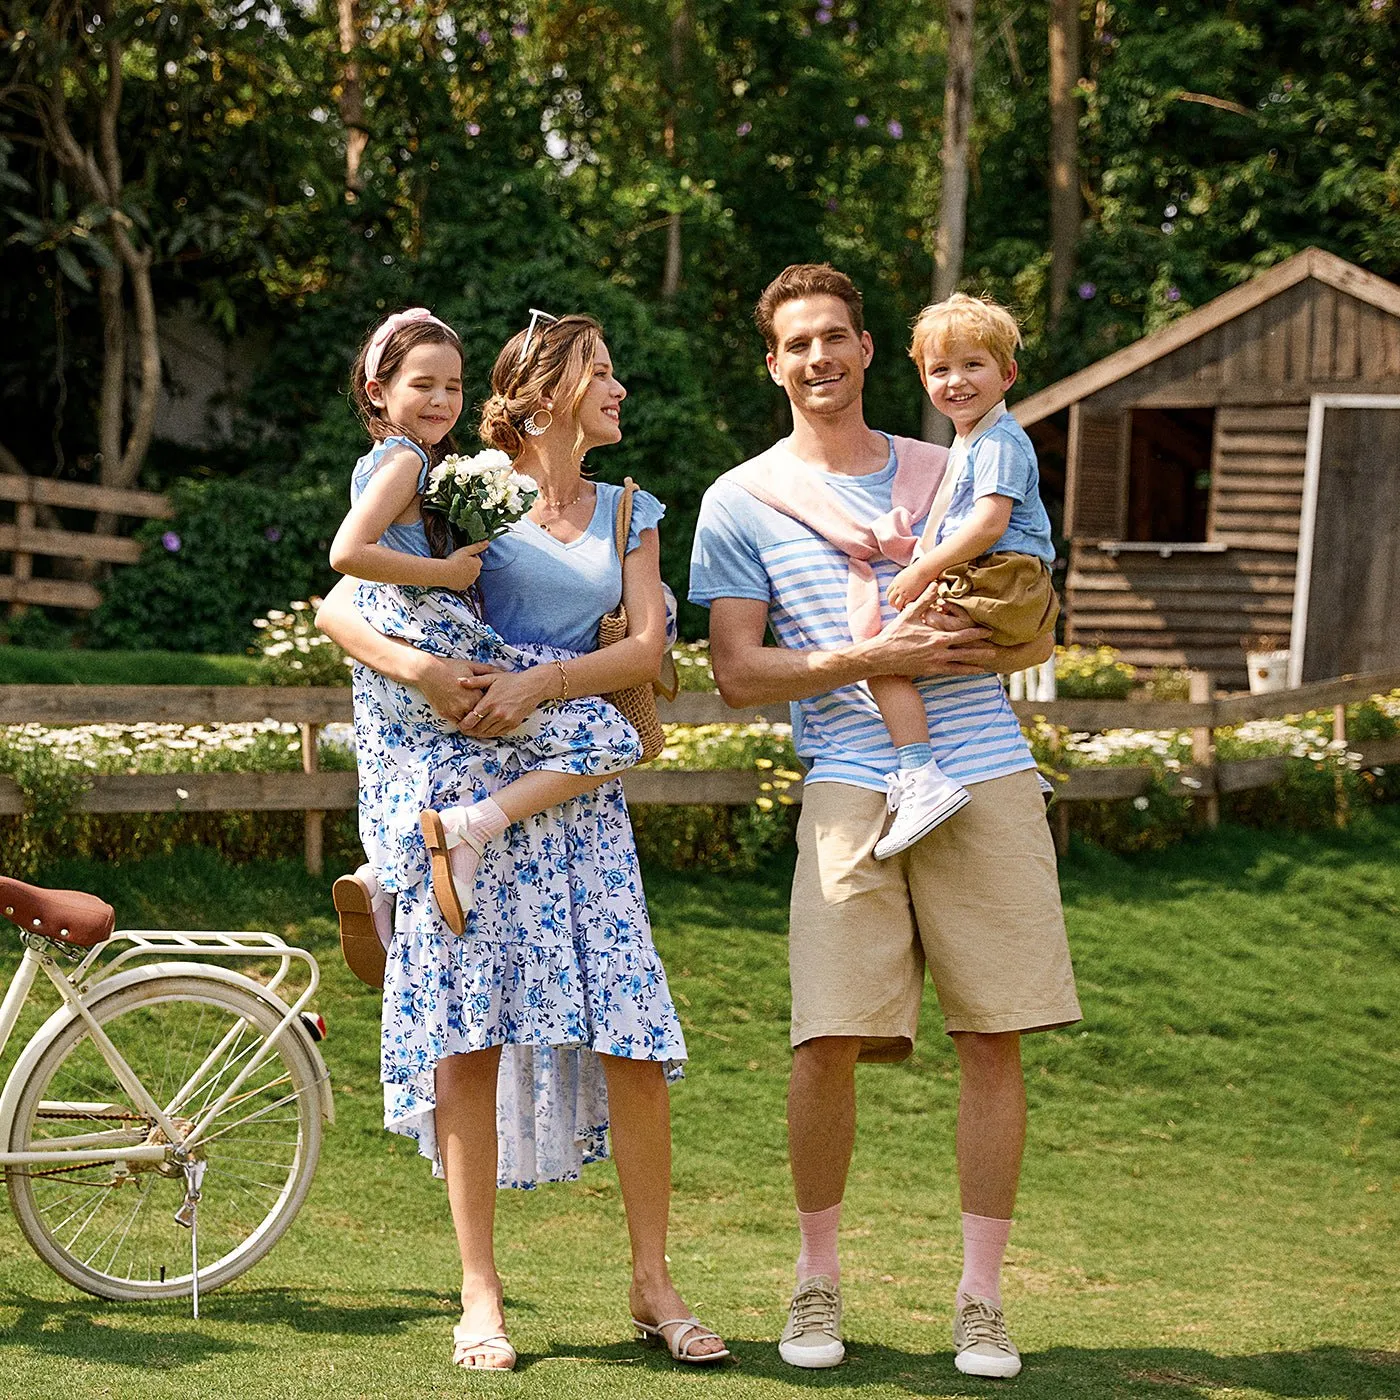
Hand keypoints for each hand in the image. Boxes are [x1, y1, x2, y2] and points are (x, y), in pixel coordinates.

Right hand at [417, 657, 499, 722]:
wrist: (427, 672)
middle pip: (480, 717)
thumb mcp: (471, 666)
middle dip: (485, 716)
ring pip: (470, 723)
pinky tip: (469, 718)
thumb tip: (503, 673)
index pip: (490, 707)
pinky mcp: (445, 715)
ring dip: (475, 721)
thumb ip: (488, 671)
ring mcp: (454, 712)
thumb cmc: (450, 667)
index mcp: (474, 696)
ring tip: (481, 719)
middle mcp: (465, 707)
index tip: (497, 704)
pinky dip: (464, 722)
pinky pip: (458, 723)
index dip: (493, 705)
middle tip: (492, 716)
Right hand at [439, 540, 489, 591]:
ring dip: (464, 573)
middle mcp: (476, 574)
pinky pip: (463, 582)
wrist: (444, 573)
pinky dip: (460, 580)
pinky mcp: (464, 587)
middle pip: (473, 568)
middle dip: (468, 566)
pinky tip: (453, 576)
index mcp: (478, 565)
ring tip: (455, 570)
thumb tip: (487, 542)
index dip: (470, 558)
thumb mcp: (466, 550)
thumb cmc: (454, 561)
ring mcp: (470, 581)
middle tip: (458, 563)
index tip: (462, 557)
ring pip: (469, 576)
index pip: (477, 560)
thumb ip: (477, 546)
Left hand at [457, 666, 551, 737]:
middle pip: (478, 729)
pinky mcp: (513, 724)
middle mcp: (497, 713)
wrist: (532, 687)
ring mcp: (506, 720)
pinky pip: (498, 733)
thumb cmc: (511, 681)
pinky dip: (490, 734)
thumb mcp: (492, 677)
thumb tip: (459, 680)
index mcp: (489, 702)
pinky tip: (485, 731)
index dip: (463, 724)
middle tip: (464, 729)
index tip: (459, 724)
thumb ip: (475, 681)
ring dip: (479, 734)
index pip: (471, 719)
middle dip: (469, 731)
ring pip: (488, 733)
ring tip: (473, 731)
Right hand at [866, 594, 991, 676]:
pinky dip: (967, 671)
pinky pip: (953, 672)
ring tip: (992, 660)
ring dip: (978, 661)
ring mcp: (937, 662)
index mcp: (937, 636)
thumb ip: (925, 599)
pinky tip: (977, 671)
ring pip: (963, 662)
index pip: (963, 634)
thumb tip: (936, 584)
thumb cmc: (895, 634)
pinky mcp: (932, 671)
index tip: (990, 630)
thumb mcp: (909, 614)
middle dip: (983, 648)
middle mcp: (940, 651)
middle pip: (968, 650)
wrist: (882, 656)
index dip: (978, 632)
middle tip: (999, 647)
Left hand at [886, 563, 932, 613]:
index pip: (888, 593)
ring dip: (898, 607)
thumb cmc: (917, 570)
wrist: (923, 570)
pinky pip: (905, 605)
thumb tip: (901, 582)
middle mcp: (898, 588)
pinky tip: (908, 607)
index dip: (890, 597)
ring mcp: (904, 593)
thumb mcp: (905, 574)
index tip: (893, 600)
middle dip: (892, 604)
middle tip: (896, 606)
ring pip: (896, 604)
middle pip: (890, 600)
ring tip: (902, 609)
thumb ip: (901, 580)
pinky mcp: (911, 596)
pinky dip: (906, 607)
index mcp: (895, 582)